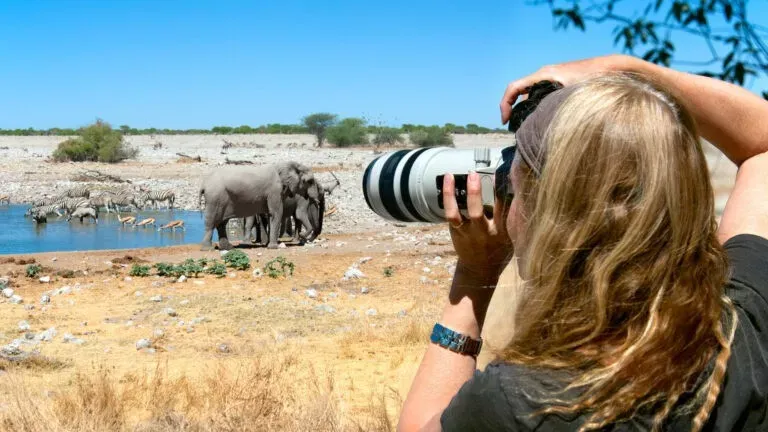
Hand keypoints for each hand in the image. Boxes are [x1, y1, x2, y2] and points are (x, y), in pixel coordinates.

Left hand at [443, 172, 512, 285]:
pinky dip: (448, 199)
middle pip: (477, 212)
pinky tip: (447, 182)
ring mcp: (467, 233)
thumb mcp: (512, 236)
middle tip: (473, 174)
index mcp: (501, 232)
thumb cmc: (500, 248)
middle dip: (474, 193)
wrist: (480, 271)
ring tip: (449, 176)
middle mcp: (483, 233)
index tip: (504, 174)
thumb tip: (516, 190)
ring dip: (451, 195)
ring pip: (456, 214)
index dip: (503, 192)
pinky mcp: (456, 232)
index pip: (504, 209)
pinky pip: (450, 215)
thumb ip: (513, 217)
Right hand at [500, 54, 635, 123]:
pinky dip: (534, 106)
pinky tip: (542, 120)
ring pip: (529, 93)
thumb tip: (545, 126)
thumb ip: (559, 106)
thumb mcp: (575, 94)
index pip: (514, 87)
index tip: (505, 121)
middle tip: (514, 128)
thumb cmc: (596, 78)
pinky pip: (539, 94)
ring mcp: (551, 77)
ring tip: (526, 127)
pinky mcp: (558, 82)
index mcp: (544, 75)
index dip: (505, 104)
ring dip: (523, 108)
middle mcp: (545, 74)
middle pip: (519, 92)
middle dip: (512, 109)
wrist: (612, 66)